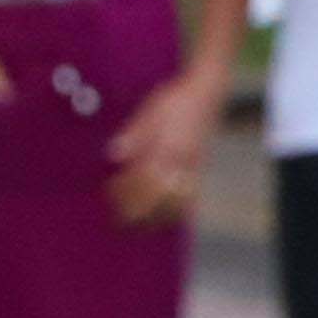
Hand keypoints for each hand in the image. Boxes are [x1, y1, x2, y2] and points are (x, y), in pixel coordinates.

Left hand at [105, 70, 222, 226]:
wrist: (208, 92)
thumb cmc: (174, 98)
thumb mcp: (149, 111)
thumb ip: (134, 135)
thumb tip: (113, 156)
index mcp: (167, 146)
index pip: (143, 179)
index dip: (125, 191)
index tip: (109, 195)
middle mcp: (183, 162)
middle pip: (159, 197)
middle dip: (139, 211)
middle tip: (120, 221)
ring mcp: (194, 168)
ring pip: (177, 203)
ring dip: (158, 217)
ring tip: (141, 225)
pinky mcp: (200, 170)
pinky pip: (191, 198)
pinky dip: (177, 212)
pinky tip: (165, 216)